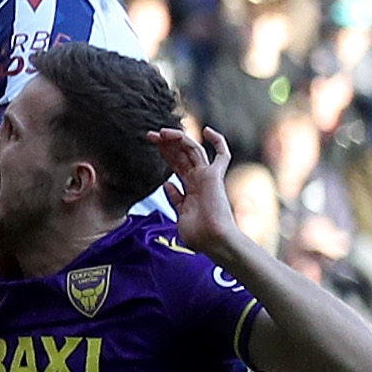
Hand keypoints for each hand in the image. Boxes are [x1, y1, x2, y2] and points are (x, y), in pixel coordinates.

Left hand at [150, 122, 239, 255]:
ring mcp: (207, 177)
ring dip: (177, 139)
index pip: (177, 164)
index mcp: (191, 188)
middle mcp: (199, 179)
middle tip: (149, 135)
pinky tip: (207, 130)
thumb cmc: (198, 235)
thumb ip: (175, 198)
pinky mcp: (215, 176)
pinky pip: (222, 155)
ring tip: (160, 133)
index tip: (151, 143)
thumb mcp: (180, 213)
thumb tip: (166, 184)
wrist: (212, 241)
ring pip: (193, 150)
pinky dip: (218, 141)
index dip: (165, 153)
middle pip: (181, 155)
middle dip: (165, 144)